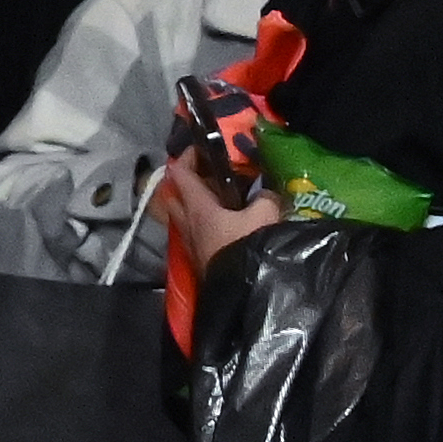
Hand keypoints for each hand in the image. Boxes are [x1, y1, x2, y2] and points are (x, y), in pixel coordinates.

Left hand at [157, 149, 278, 280]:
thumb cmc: (246, 249)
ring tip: (224, 198)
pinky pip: (193, 231)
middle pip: (175, 193)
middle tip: (211, 175)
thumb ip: (266, 198)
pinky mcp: (197, 257)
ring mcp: (189, 242)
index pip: (180, 174)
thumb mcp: (265, 216)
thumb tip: (267, 194)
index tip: (201, 148)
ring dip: (197, 203)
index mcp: (196, 207)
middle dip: (188, 180)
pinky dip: (204, 222)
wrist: (239, 293)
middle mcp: (186, 223)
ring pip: (183, 214)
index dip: (187, 156)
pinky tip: (227, 224)